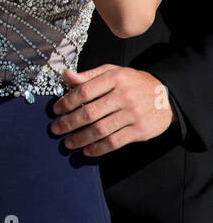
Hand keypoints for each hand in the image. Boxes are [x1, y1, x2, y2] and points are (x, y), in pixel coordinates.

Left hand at [51, 64, 176, 154]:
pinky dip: (98, 148)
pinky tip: (87, 151)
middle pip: (90, 113)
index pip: (84, 91)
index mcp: (115, 78)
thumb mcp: (112, 72)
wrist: (166, 95)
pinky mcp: (141, 130)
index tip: (55, 110)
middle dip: (68, 123)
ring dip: (80, 138)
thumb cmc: (133, 83)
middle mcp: (124, 96)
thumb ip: (89, 75)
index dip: (67, 102)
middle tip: (55, 129)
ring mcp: (133, 114)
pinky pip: (115, 142)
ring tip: (68, 143)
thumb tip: (65, 75)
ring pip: (100, 130)